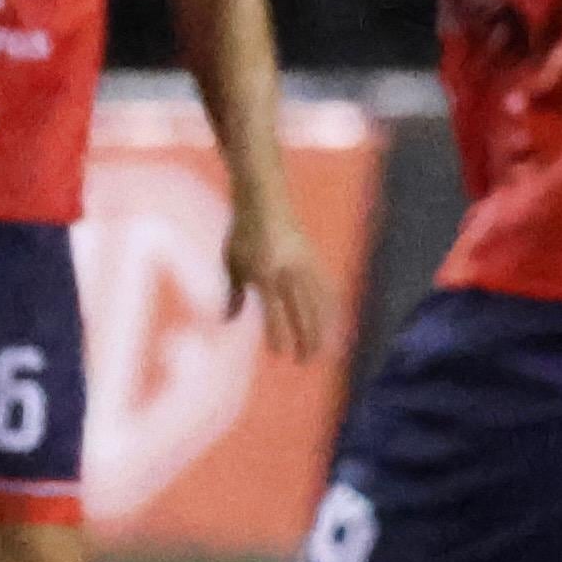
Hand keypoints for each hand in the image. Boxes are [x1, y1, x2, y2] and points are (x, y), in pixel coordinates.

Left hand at [227, 202, 335, 361]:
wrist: (265, 199)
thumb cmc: (242, 233)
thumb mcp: (232, 261)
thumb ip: (234, 293)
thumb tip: (228, 322)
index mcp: (264, 272)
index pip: (274, 311)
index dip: (279, 333)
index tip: (281, 354)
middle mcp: (287, 270)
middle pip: (301, 311)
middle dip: (305, 337)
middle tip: (306, 361)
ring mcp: (305, 264)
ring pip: (318, 303)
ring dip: (321, 328)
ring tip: (323, 350)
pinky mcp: (314, 259)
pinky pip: (326, 289)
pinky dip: (330, 308)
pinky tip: (333, 323)